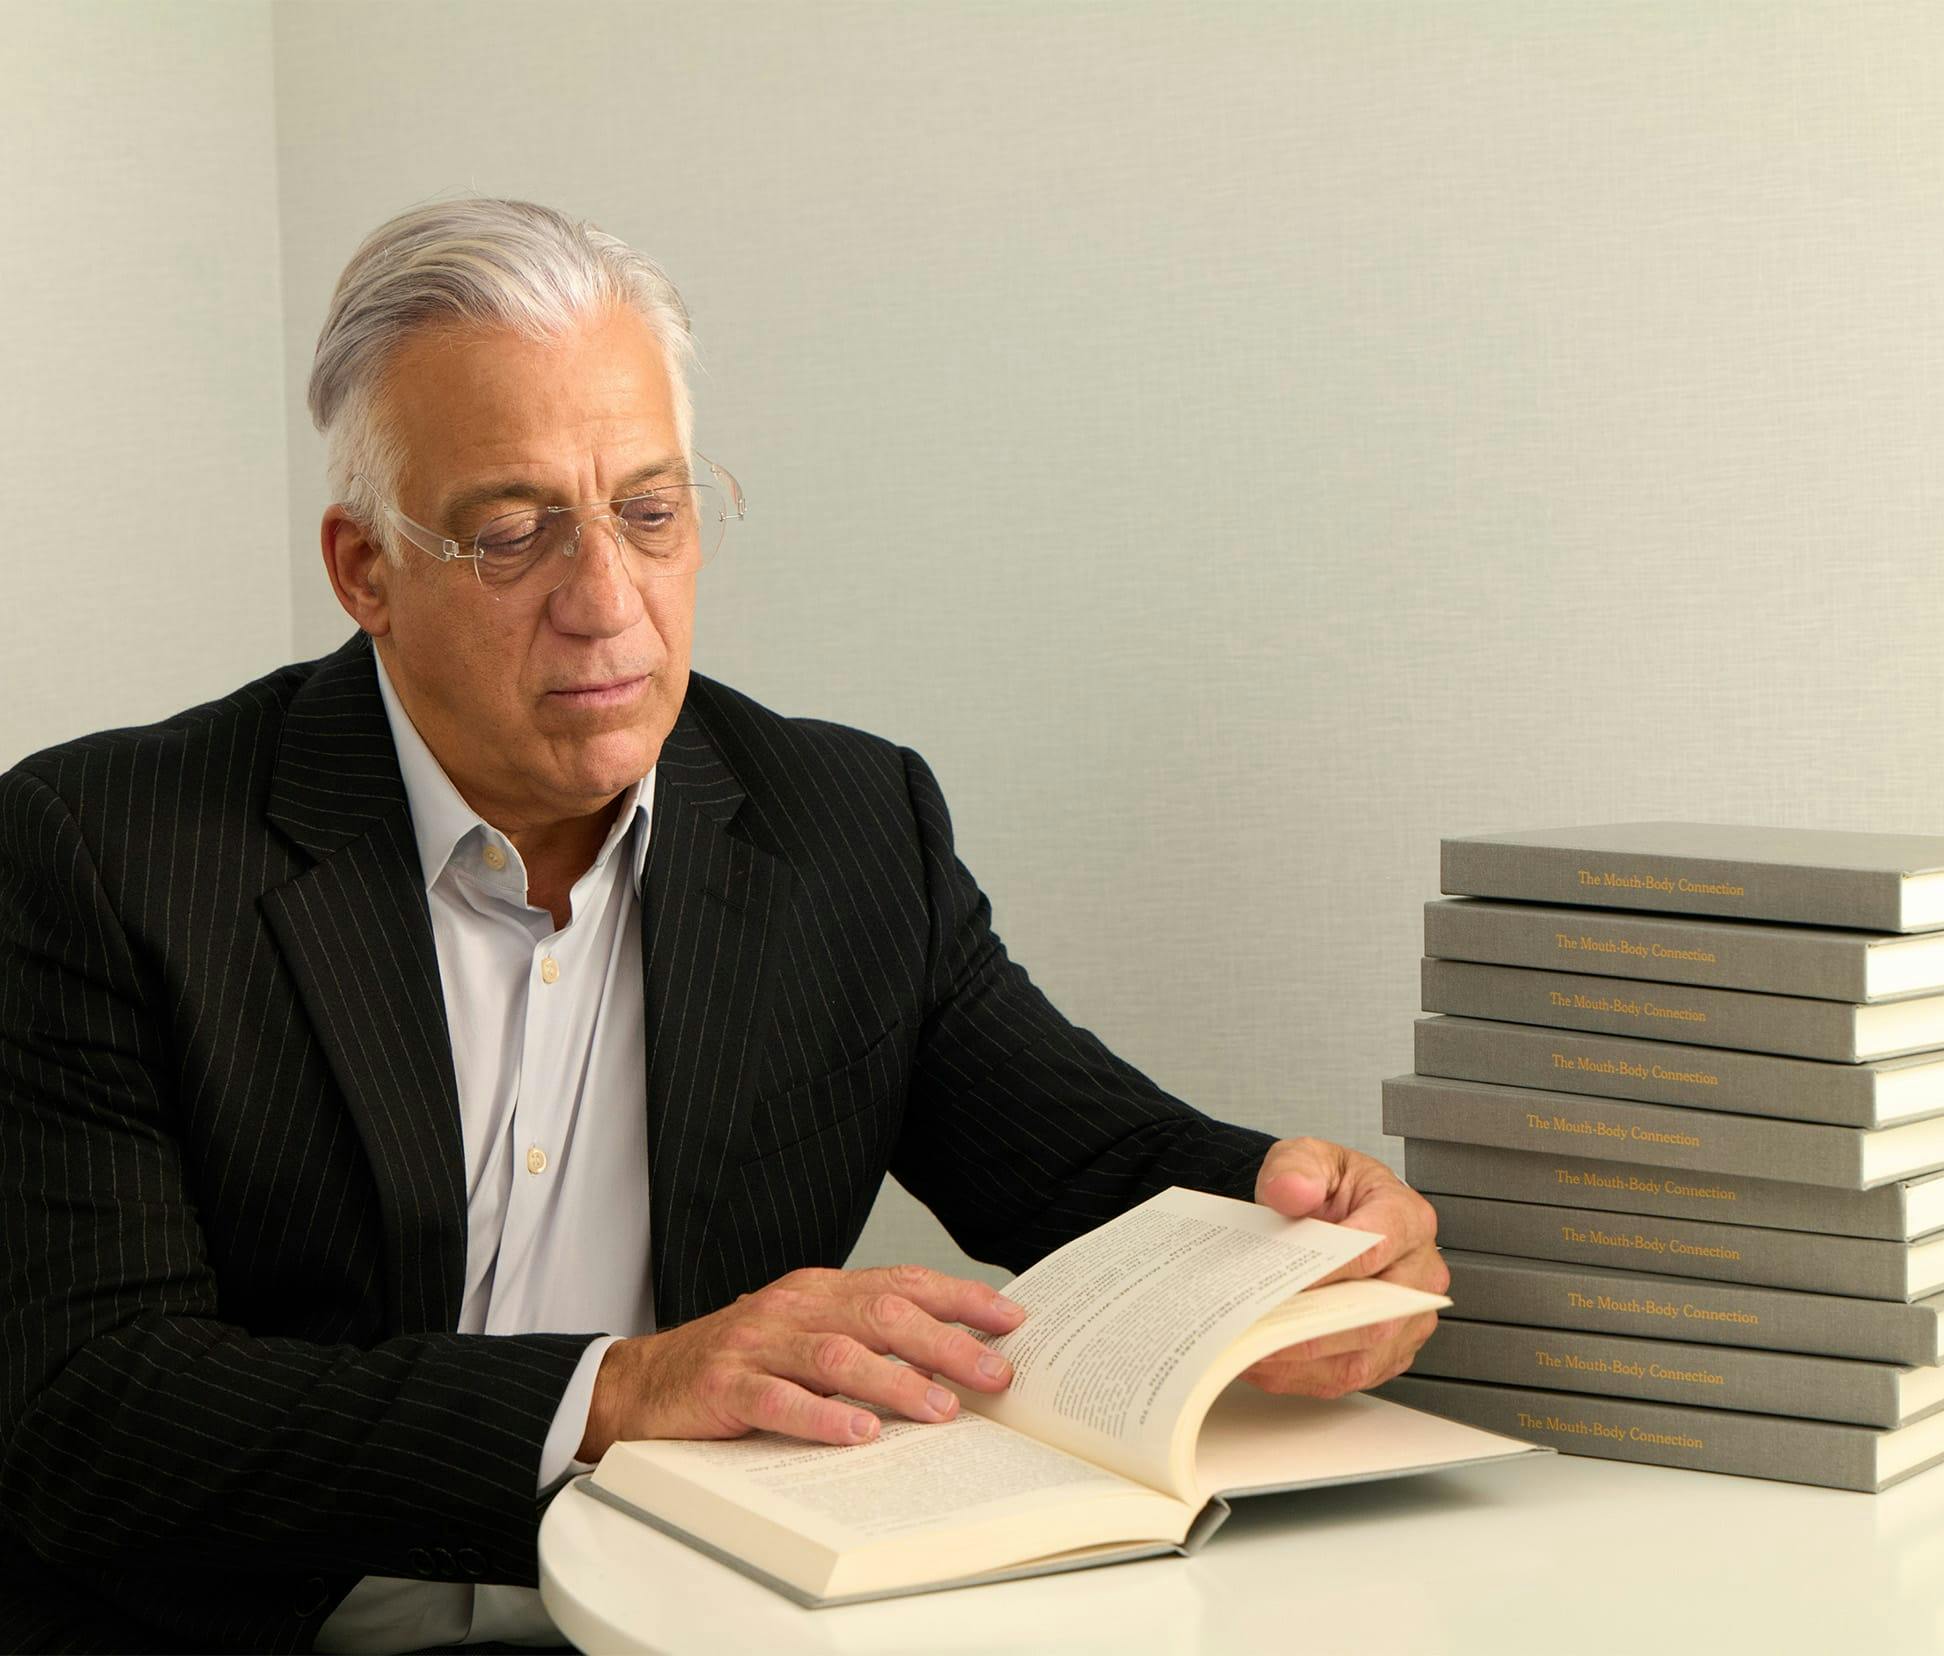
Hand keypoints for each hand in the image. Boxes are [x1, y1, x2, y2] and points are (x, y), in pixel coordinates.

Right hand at [576, 1264, 1026, 1459]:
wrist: (641, 1382)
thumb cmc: (738, 1363)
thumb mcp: (805, 1337)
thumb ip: (865, 1340)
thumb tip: (952, 1367)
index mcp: (820, 1290)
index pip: (902, 1283)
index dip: (959, 1298)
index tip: (1011, 1318)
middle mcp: (794, 1307)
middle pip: (882, 1314)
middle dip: (946, 1343)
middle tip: (994, 1374)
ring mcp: (757, 1344)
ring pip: (837, 1354)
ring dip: (896, 1381)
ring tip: (940, 1409)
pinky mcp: (725, 1386)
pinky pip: (779, 1399)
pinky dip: (822, 1416)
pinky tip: (858, 1432)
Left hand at [1239, 1137, 1447, 1399]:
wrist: (1330, 1212)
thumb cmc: (1330, 1189)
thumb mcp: (1308, 1157)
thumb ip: (1297, 1167)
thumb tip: (1291, 1191)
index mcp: (1407, 1217)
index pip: (1375, 1248)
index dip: (1330, 1270)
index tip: (1285, 1282)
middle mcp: (1418, 1274)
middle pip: (1373, 1316)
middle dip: (1311, 1327)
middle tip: (1260, 1326)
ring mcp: (1407, 1319)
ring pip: (1360, 1358)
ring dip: (1300, 1361)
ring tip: (1250, 1349)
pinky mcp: (1387, 1353)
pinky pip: (1347, 1376)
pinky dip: (1299, 1376)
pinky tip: (1260, 1361)